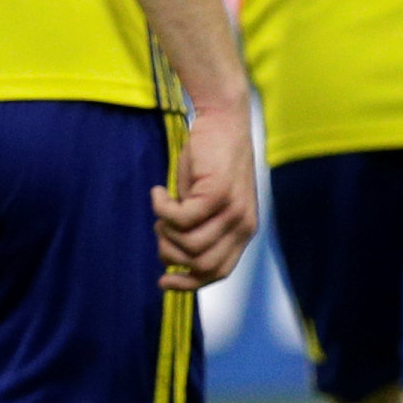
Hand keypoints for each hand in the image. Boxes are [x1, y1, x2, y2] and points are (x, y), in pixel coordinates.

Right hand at [153, 95, 259, 290]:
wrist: (223, 119)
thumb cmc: (208, 160)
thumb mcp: (203, 202)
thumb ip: (195, 230)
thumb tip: (168, 258)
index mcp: (243, 231)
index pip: (218, 272)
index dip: (189, 283)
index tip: (163, 281)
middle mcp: (243, 226)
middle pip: (200, 264)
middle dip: (171, 253)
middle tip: (160, 228)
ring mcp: (233, 211)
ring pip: (188, 244)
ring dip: (165, 229)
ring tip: (162, 205)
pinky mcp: (217, 194)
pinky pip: (179, 219)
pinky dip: (162, 208)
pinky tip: (159, 191)